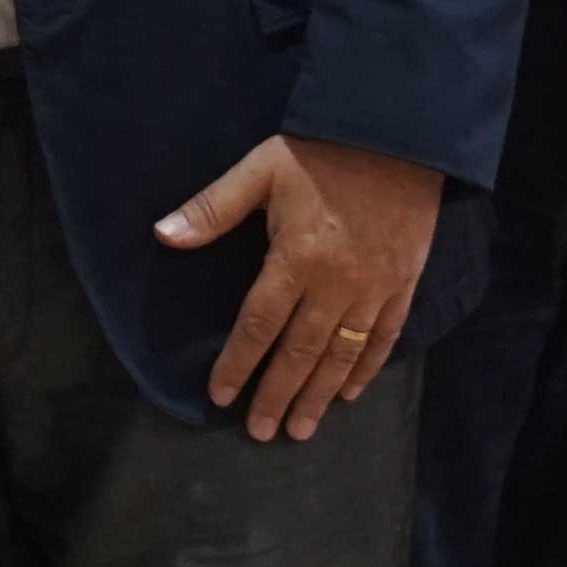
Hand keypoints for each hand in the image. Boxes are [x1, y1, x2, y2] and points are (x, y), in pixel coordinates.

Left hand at [156, 134, 446, 443]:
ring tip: (300, 428)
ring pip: (341, 355)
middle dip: (277, 395)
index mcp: (295, 258)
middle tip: (261, 432)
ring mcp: (374, 289)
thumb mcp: (262, 168)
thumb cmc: (325, 151)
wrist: (402, 134)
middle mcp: (335, 284)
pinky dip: (366, 369)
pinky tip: (350, 393)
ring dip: (319, 396)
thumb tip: (162, 234)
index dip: (238, 363)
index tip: (222, 397)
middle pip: (300, 353)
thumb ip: (214, 207)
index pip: (258, 325)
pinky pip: (383, 338)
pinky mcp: (404, 284)